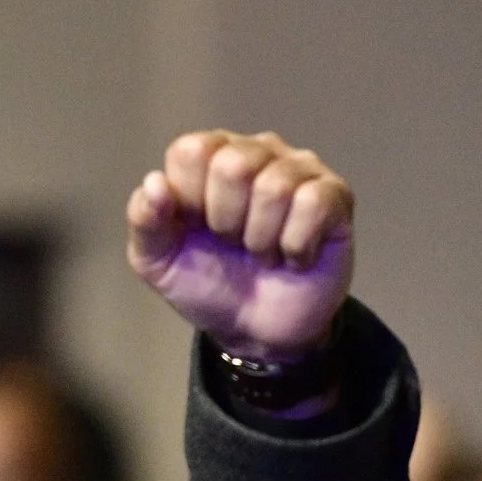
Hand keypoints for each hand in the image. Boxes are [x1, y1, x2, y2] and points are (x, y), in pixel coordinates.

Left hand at [126, 130, 354, 360]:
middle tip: (233, 243)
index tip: (196, 230)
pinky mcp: (335, 196)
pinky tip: (293, 256)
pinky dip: (295, 246)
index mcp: (209, 155)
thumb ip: (145, 221)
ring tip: (263, 251)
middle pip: (233, 165)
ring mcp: (299, 169)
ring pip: (274, 187)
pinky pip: (312, 204)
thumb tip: (155, 183)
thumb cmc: (208, 283)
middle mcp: (256, 150)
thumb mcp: (158, 261)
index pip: (191, 151)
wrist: (256, 330)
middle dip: (226, 222)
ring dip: (261, 239)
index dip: (189, 201)